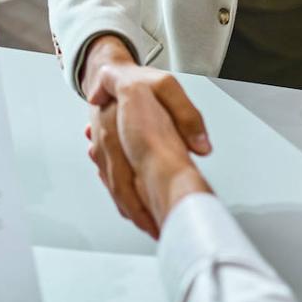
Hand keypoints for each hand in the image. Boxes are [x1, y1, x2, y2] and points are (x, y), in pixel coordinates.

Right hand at [91, 81, 212, 227]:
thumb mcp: (167, 87)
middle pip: (118, 183)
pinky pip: (109, 177)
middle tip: (160, 230)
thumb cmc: (139, 79)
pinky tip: (135, 210)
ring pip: (112, 183)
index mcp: (117, 124)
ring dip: (130, 207)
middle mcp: (105, 138)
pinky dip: (122, 196)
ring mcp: (100, 145)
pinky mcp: (101, 150)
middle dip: (138, 211)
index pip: (125, 170)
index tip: (161, 215)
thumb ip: (186, 114)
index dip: (140, 196)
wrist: (109, 71)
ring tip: (152, 226)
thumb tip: (202, 147)